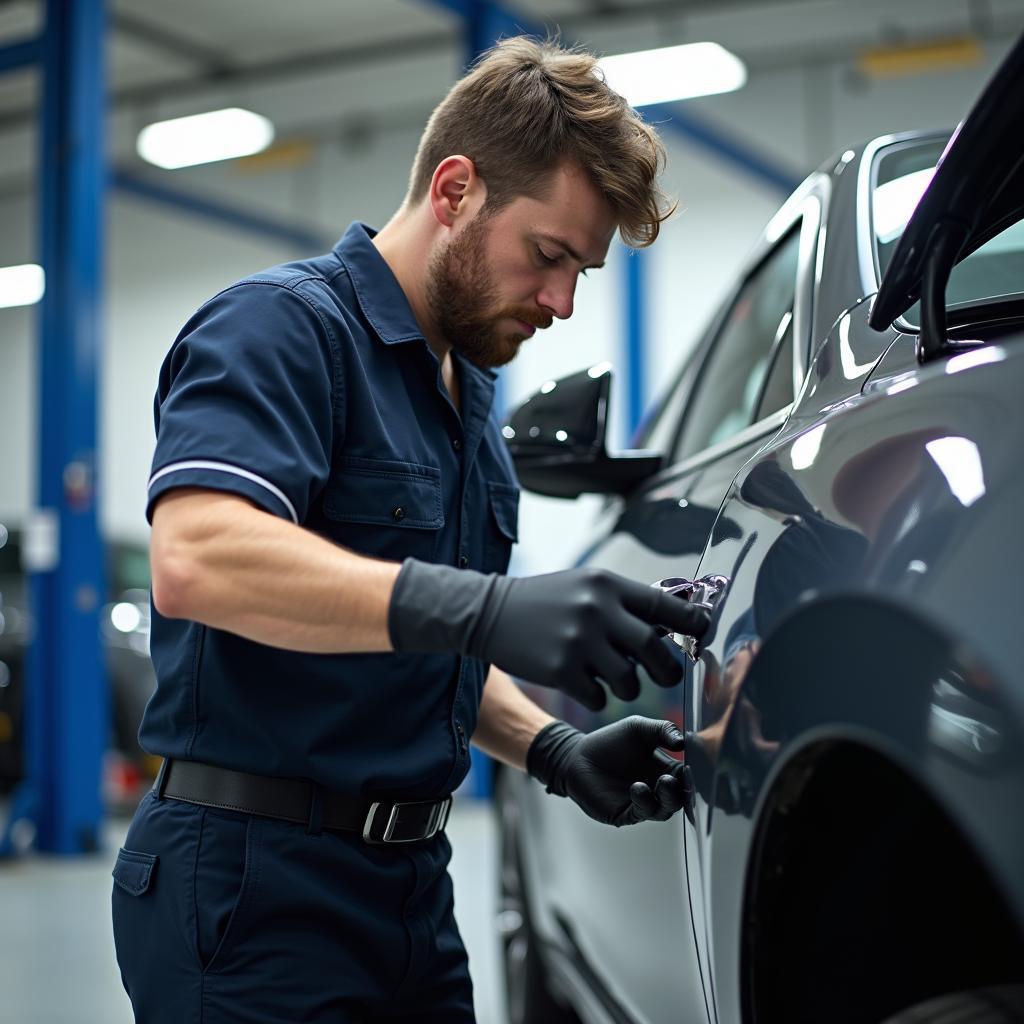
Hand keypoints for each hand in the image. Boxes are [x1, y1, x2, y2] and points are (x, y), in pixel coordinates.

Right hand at [388, 560, 709, 710]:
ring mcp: (579, 642)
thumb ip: (625, 602)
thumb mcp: (587, 585)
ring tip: (611, 677)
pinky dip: (596, 696)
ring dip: (627, 686)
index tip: (704, 632)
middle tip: (662, 675)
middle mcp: (598, 610)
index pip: (667, 606)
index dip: (693, 623)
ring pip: (630, 681)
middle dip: (666, 670)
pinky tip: (582, 682)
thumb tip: (674, 623)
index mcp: (609, 585)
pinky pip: (599, 697)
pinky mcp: (561, 670)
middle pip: (657, 651)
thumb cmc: (547, 600)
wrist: (489, 612)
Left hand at [526, 716, 692, 826]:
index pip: (691, 776)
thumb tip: (684, 742)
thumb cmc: (610, 742)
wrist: (578, 756)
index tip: (709, 771)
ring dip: (668, 797)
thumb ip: (662, 730)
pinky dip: (644, 802)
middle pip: (683, 796)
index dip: (700, 776)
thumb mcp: (638, 728)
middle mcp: (660, 790)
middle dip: (687, 790)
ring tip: (663, 782)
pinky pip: (642, 813)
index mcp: (668, 770)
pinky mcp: (626, 814)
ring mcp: (645, 804)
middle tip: (683, 778)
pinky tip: (638, 788)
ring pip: (666, 808)